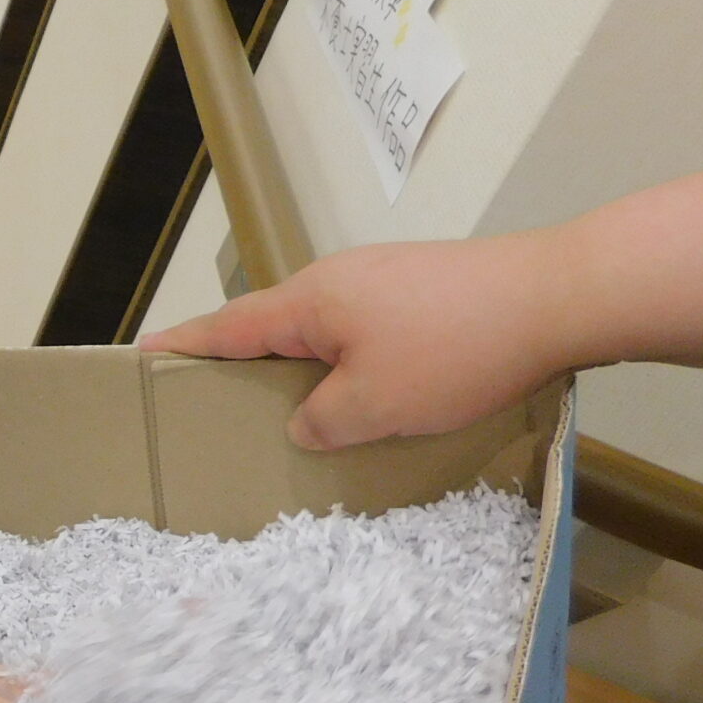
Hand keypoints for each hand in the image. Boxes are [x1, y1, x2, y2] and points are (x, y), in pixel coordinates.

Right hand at [141, 232, 580, 448]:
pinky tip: (369, 393)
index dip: (183, 346)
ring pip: (324, 330)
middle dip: (242, 362)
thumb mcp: (374, 406)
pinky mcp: (428, 288)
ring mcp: (386, 279)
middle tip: (217, 402)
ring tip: (297, 411)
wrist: (561, 296)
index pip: (226, 327)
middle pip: (272, 325)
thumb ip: (323, 422)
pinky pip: (365, 329)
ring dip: (305, 367)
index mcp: (309, 303)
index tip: (142, 357)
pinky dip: (350, 362)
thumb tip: (306, 423)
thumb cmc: (457, 349)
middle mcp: (339, 280)